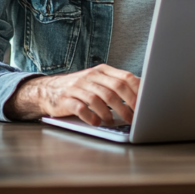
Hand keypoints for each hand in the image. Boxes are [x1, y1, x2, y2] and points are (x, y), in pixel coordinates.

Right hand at [4, 64, 139, 125]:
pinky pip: (81, 108)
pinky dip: (91, 117)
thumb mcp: (97, 81)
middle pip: (114, 89)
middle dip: (127, 105)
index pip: (125, 77)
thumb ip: (116, 85)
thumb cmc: (79, 88)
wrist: (48, 90)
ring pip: (98, 99)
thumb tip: (141, 95)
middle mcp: (90, 76)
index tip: (146, 103)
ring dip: (109, 113)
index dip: (137, 91)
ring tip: (114, 122)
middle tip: (134, 118)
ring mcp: (77, 87)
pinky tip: (96, 123)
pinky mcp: (66, 99)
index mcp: (101, 71)